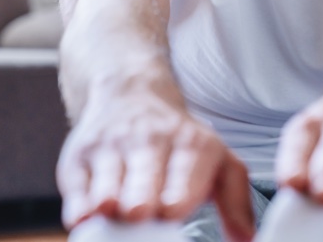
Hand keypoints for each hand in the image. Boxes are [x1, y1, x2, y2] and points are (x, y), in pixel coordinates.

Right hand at [56, 82, 254, 241]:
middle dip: (141, 203)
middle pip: (143, 185)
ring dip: (110, 208)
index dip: (177, 198)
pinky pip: (76, 190)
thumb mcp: (218, 159)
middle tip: (141, 212)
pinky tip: (87, 216)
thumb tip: (246, 239)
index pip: (185, 175)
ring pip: (107, 188)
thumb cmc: (179, 142)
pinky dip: (80, 208)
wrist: (131, 94)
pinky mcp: (78, 158)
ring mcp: (111, 149)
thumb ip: (236, 200)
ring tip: (114, 213)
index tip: (172, 210)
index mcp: (191, 146)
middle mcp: (150, 143)